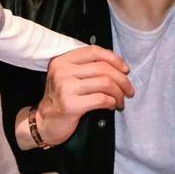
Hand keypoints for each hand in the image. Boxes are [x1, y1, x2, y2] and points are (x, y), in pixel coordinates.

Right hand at [16, 46, 133, 148]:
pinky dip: (112, 102)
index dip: (114, 58)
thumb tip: (117, 64)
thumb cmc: (62, 98)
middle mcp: (62, 71)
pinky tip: (112, 105)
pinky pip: (101, 99)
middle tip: (129, 89)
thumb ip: (87, 67)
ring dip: (119, 93)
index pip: (94, 51)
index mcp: (62, 60)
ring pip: (105, 83)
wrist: (45, 122)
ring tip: (121, 100)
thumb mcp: (68, 76)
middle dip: (122, 79)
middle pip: (103, 68)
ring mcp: (65, 87)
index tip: (125, 69)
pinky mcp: (70, 105)